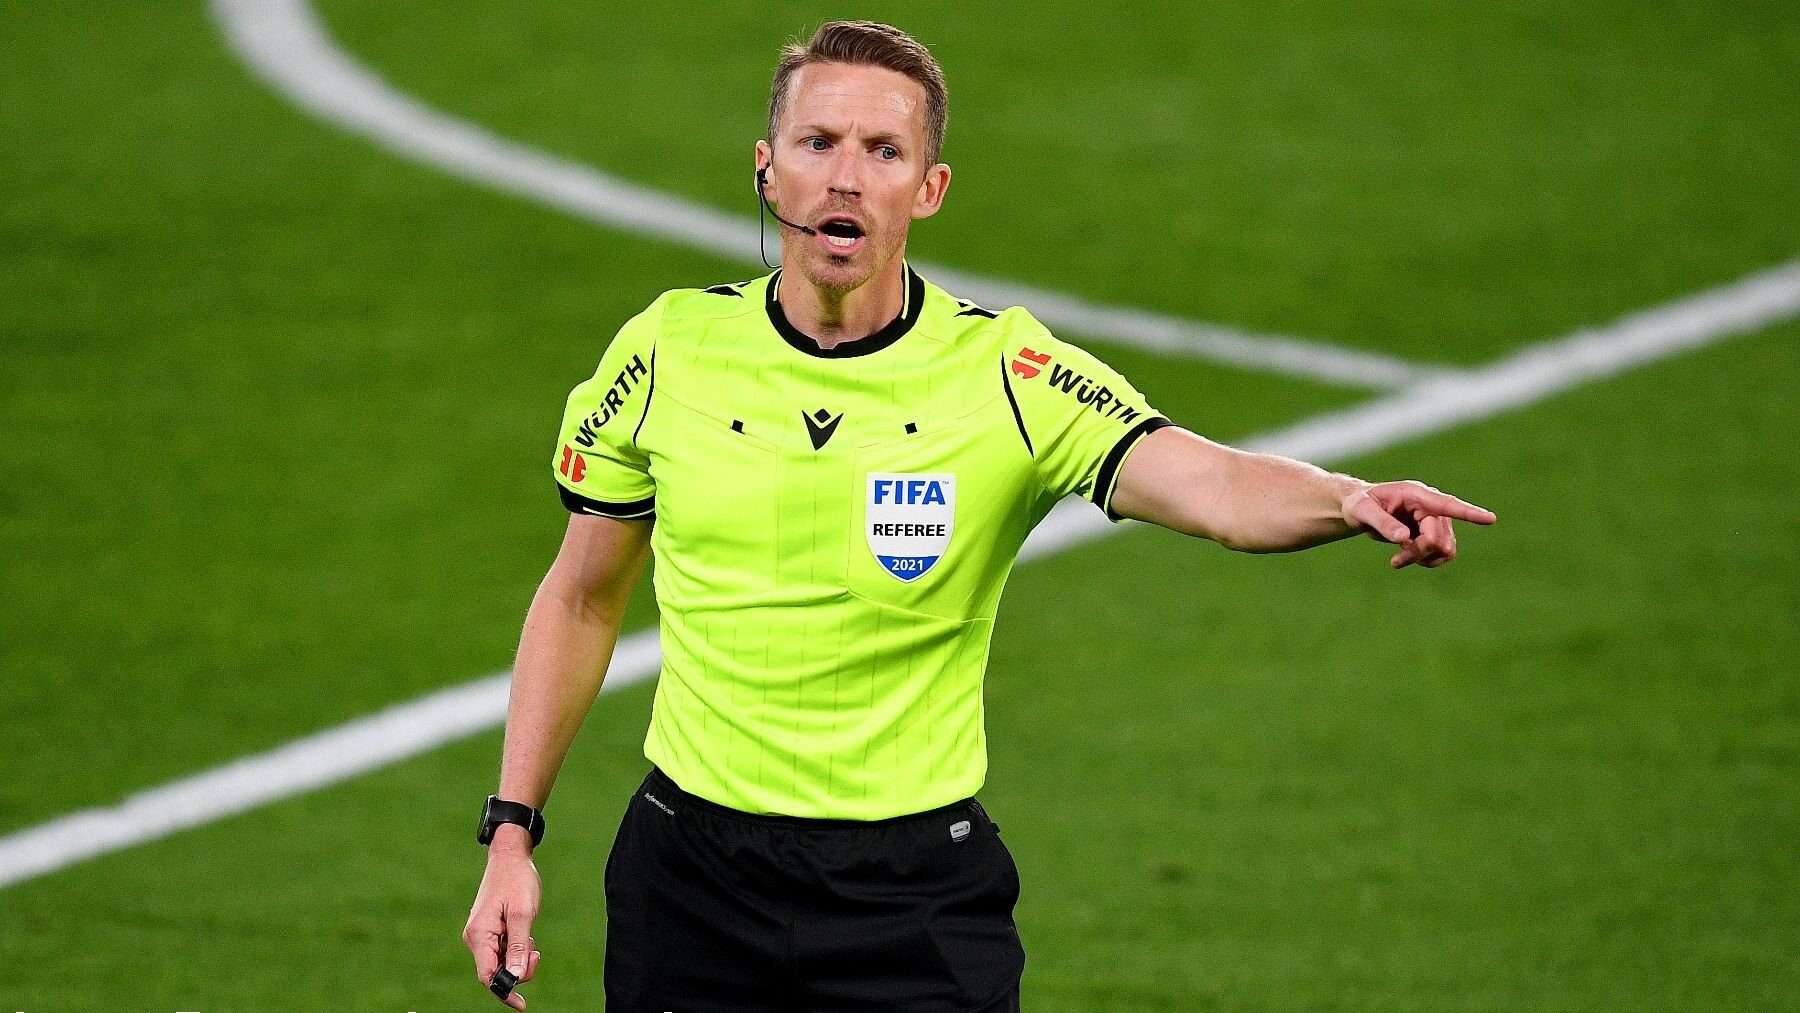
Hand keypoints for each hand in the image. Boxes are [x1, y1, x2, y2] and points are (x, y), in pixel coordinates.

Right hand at [463, 842, 543, 1009]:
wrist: (510, 856)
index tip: (522, 1004)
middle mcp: (476, 937)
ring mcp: (481, 934)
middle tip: (536, 952)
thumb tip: (515, 975)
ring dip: (519, 958)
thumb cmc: (516, 880)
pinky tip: (525, 933)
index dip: (504, 991)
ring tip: (531, 937)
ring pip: (501, 961)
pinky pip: (503, 950)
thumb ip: (518, 946)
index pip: (488, 975)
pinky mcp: (489, 930)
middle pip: (496, 971)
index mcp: (479, 935)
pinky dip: (517, 949)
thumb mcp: (522, 913)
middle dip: (518, 969)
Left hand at [1342, 480, 1495, 568]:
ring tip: (1397, 559)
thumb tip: (1404, 538)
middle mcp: (1431, 506)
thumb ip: (1382, 523)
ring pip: (1445, 549)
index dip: (1469, 513)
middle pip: (1439, 539)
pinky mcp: (1435, 533)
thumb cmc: (1360, 504)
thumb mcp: (1362, 511)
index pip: (1447, 504)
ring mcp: (1436, 520)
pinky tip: (1405, 556)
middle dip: (1418, 552)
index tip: (1490, 519)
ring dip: (1422, 559)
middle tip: (1395, 560)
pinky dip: (1425, 561)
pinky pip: (1441, 555)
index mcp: (1416, 495)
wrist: (1362, 510)